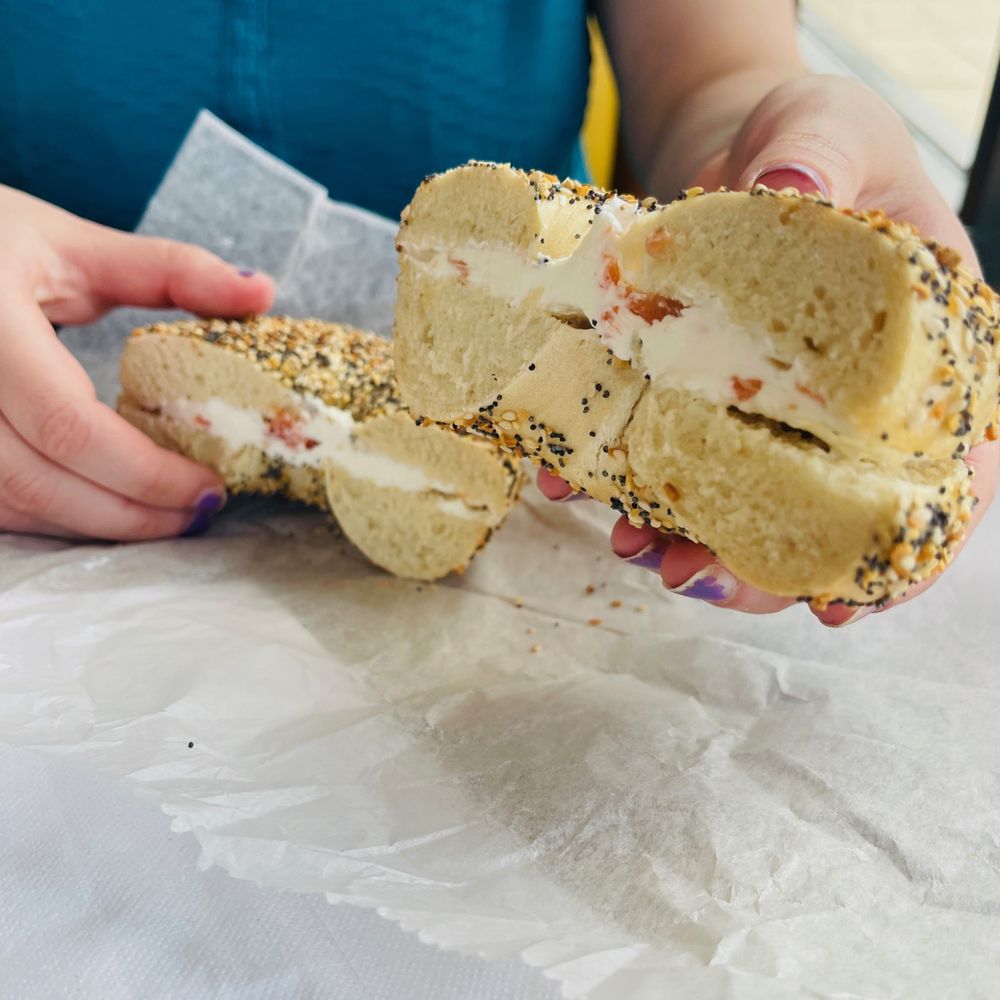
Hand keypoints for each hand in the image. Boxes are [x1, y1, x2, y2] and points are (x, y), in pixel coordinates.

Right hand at [0, 185, 273, 540]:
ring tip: (166, 518)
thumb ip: (171, 270)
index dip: (147, 471)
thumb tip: (261, 293)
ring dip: (98, 525)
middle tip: (199, 513)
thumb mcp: (75, 244)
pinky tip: (109, 508)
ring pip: (17, 505)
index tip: (212, 484)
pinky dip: (58, 517)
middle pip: (42, 481)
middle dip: (132, 513)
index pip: (69, 425)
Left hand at [543, 76, 996, 625]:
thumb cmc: (814, 140)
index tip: (841, 605)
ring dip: (679, 541)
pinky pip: (660, 453)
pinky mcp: (695, 403)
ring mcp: (765, 415)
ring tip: (627, 546)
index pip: (950, 481)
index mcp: (920, 363)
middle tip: (693, 579)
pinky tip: (569, 478)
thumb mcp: (832, 127)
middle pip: (823, 518)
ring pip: (736, 504)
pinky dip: (616, 475)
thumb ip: (821, 154)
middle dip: (758, 568)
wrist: (733, 150)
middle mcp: (843, 410)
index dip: (901, 556)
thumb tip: (791, 192)